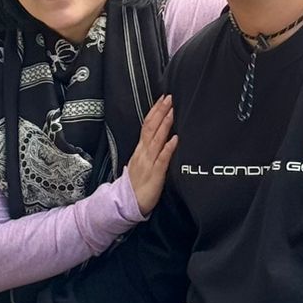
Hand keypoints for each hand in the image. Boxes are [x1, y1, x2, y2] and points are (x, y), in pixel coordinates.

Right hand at [126, 94, 176, 212]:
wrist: (128, 204)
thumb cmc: (137, 183)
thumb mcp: (142, 161)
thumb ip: (149, 148)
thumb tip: (159, 135)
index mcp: (140, 149)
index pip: (146, 125)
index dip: (155, 112)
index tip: (163, 99)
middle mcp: (143, 153)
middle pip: (150, 128)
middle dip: (160, 112)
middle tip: (169, 98)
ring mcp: (148, 163)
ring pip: (156, 140)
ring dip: (164, 125)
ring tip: (172, 112)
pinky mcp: (155, 174)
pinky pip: (162, 160)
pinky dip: (168, 148)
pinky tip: (175, 139)